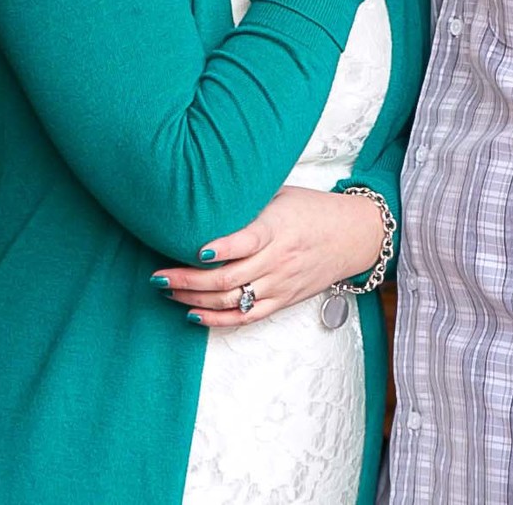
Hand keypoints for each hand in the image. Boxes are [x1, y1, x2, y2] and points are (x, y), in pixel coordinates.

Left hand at [153, 186, 386, 327]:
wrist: (353, 235)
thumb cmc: (312, 209)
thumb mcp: (282, 194)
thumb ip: (248, 202)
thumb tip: (204, 196)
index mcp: (278, 228)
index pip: (247, 241)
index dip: (221, 248)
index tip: (195, 249)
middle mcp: (278, 259)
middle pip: (229, 277)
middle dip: (188, 279)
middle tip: (159, 275)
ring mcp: (280, 284)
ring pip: (232, 300)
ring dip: (195, 299)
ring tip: (167, 290)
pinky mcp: (282, 300)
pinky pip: (246, 317)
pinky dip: (217, 318)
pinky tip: (192, 314)